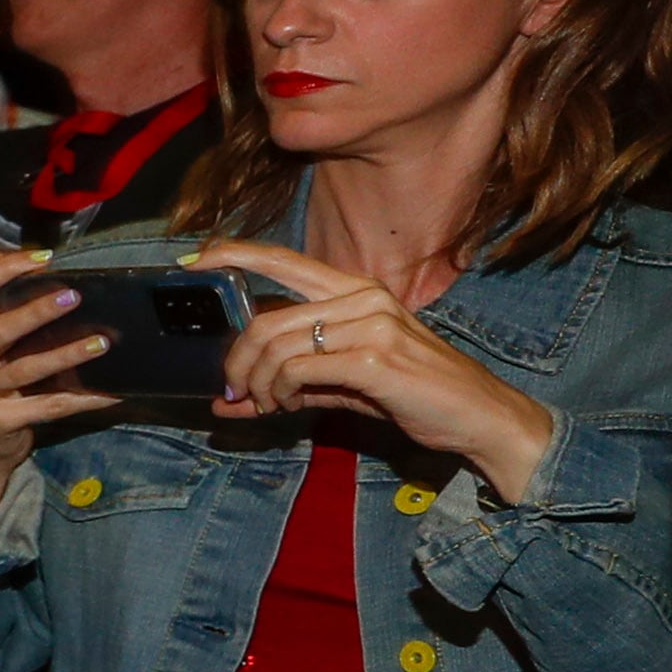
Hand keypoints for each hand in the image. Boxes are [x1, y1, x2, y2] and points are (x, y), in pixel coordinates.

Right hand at [0, 245, 106, 519]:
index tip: (44, 258)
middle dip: (36, 312)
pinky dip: (84, 399)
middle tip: (75, 296)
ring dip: (66, 355)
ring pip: (25, 370)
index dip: (3, 269)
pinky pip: (49, 407)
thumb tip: (26, 258)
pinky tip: (113, 392)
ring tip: (101, 343)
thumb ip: (1, 304)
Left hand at [191, 239, 559, 498]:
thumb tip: (227, 400)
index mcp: (355, 291)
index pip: (284, 260)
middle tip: (234, 391)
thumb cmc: (414, 394)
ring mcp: (370, 325)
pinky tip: (286, 406)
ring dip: (257, 384)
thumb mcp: (346, 381)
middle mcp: (362, 298)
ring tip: (265, 405)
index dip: (233, 255)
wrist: (479, 416)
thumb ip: (290, 382)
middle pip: (265, 319)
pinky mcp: (373, 359)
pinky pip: (298, 370)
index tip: (192, 261)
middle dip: (236, 361)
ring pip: (275, 346)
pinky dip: (278, 393)